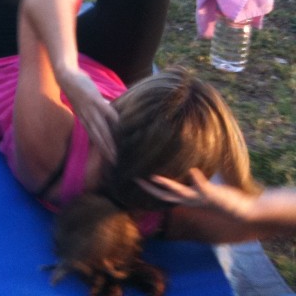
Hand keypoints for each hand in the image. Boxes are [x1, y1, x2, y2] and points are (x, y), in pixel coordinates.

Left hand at [59, 68, 118, 161]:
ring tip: (115, 150)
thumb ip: (97, 110)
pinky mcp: (92, 98)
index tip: (109, 159)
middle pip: (97, 136)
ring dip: (108, 139)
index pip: (93, 136)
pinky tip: (118, 121)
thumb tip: (110, 114)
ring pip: (100, 127)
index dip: (101, 148)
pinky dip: (111, 115)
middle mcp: (86, 116)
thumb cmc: (77, 89)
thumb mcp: (84, 103)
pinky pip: (103, 108)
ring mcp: (89, 108)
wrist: (65, 75)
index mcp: (83, 118)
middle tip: (114, 161)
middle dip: (105, 149)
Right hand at [138, 168, 254, 219]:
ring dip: (167, 185)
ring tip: (155, 177)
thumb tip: (192, 171)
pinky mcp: (213, 195)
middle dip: (150, 188)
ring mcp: (201, 198)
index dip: (149, 189)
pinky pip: (203, 187)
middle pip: (166, 195)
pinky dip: (197, 180)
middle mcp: (192, 201)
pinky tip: (193, 171)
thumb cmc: (229, 201)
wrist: (248, 213)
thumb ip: (200, 183)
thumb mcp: (211, 191)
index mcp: (190, 199)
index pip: (164, 195)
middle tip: (135, 179)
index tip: (136, 179)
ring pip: (180, 192)